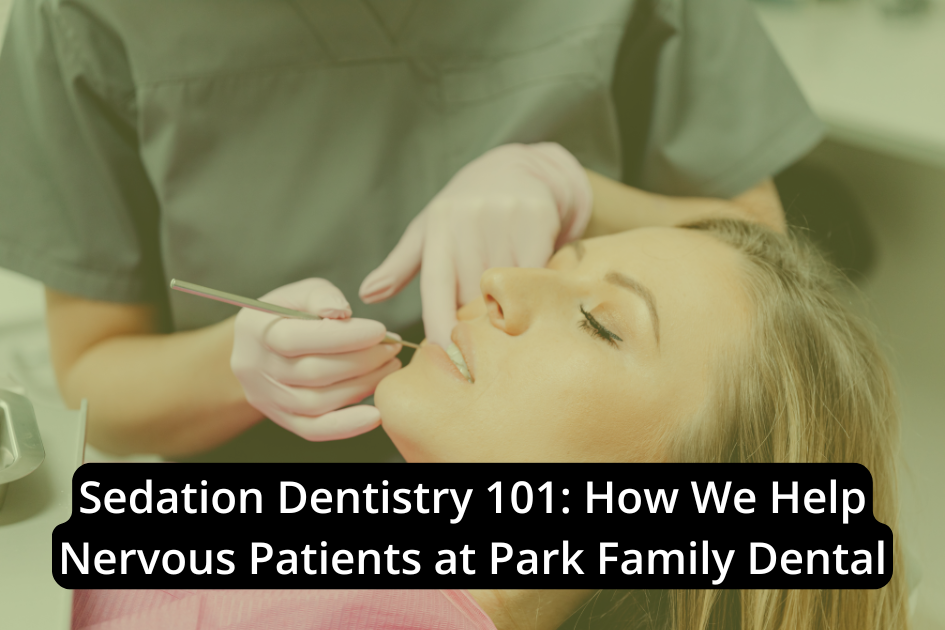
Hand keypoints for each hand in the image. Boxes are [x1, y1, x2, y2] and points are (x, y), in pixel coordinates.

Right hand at [230, 278, 401, 440]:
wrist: (260, 349)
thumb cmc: (288, 314)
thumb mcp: (300, 293)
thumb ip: (321, 296)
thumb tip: (341, 312)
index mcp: (256, 331)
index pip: (298, 339)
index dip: (344, 337)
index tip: (380, 331)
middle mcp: (257, 369)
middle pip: (314, 373)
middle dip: (362, 361)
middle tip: (392, 348)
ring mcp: (269, 399)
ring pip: (318, 403)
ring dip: (362, 387)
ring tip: (389, 368)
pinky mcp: (284, 420)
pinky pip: (315, 430)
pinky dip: (347, 426)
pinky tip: (377, 415)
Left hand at [359, 143, 591, 346]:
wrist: (516, 169)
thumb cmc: (463, 210)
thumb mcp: (428, 231)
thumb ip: (400, 266)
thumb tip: (366, 295)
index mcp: (437, 229)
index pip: (437, 287)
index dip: (441, 324)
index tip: (446, 356)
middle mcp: (467, 221)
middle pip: (473, 293)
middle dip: (476, 323)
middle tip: (481, 347)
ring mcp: (502, 218)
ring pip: (506, 285)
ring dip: (506, 309)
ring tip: (507, 320)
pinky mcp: (535, 218)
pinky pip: (535, 271)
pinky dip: (533, 291)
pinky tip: (532, 298)